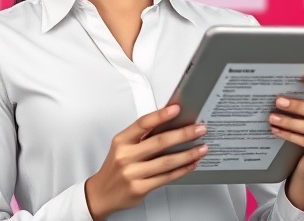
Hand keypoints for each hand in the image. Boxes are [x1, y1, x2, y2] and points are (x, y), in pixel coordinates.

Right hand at [85, 105, 207, 219]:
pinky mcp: (140, 188)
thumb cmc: (116, 167)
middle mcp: (126, 156)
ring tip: (201, 148)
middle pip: (159, 142)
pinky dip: (182, 170)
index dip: (160, 115)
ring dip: (188, 154)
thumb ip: (142, 137)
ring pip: (166, 162)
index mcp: (122, 141)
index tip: (176, 109)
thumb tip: (170, 125)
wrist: (102, 193)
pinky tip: (191, 164)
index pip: (143, 123)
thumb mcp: (122, 147)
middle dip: (183, 135)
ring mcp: (133, 173)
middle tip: (199, 129)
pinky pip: (166, 177)